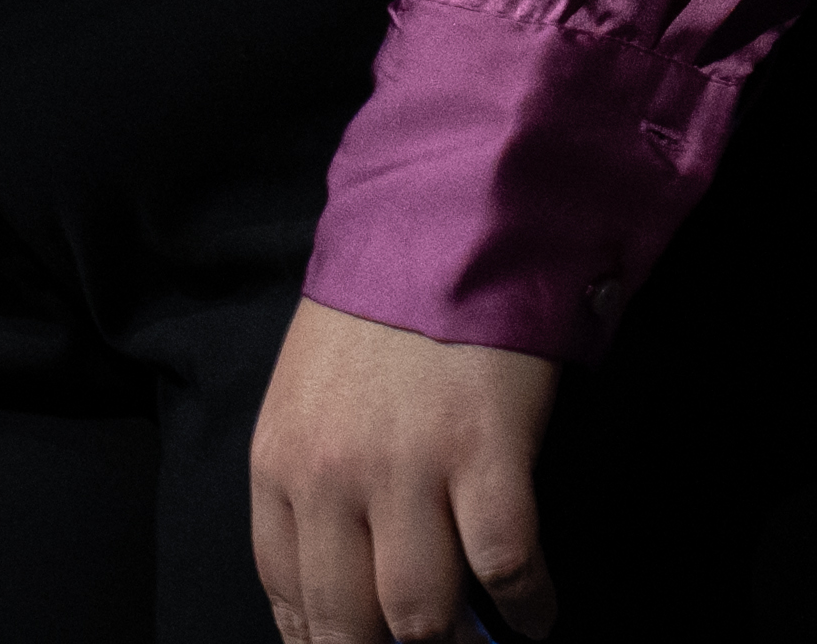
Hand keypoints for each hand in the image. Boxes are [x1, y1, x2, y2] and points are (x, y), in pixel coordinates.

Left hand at [246, 298, 563, 643]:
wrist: (448, 213)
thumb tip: (346, 580)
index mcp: (280, 463)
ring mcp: (408, 468)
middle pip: (348, 625)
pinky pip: (505, 567)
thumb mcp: (312, 391)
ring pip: (422, 616)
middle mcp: (332, 477)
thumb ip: (315, 481)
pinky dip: (526, 608)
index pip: (287, 597)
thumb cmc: (382, 301)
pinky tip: (537, 617)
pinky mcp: (485, 452)